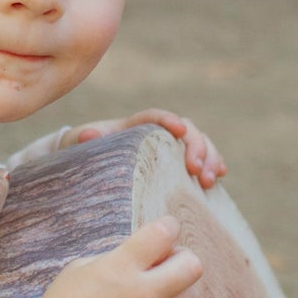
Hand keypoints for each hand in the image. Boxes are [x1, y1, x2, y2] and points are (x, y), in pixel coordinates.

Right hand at [40, 215, 204, 297]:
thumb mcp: (81, 267)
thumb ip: (116, 258)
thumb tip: (141, 257)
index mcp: (122, 267)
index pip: (164, 233)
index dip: (168, 225)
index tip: (163, 229)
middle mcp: (143, 293)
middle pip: (192, 265)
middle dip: (181, 255)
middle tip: (164, 260)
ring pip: (192, 295)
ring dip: (181, 285)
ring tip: (161, 285)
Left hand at [70, 109, 225, 189]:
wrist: (87, 167)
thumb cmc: (84, 154)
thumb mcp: (78, 146)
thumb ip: (83, 139)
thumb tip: (88, 135)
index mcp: (134, 126)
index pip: (156, 117)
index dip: (169, 120)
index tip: (179, 131)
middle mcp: (157, 134)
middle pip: (186, 129)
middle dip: (197, 147)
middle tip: (197, 171)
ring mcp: (169, 150)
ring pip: (199, 143)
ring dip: (209, 158)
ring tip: (209, 180)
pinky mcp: (176, 166)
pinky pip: (201, 159)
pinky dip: (213, 163)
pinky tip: (219, 176)